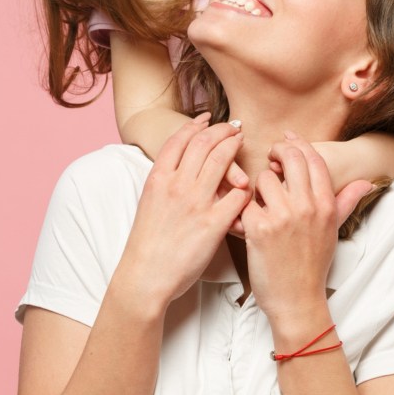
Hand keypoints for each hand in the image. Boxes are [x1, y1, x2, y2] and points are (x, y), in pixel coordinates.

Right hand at [114, 115, 252, 311]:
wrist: (145, 275)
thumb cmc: (146, 243)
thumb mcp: (149, 202)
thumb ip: (165, 182)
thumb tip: (180, 168)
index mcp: (158, 178)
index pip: (179, 139)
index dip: (195, 125)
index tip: (207, 119)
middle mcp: (176, 185)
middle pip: (204, 143)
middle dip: (222, 130)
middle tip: (234, 127)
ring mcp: (195, 203)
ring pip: (221, 160)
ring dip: (235, 147)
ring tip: (242, 143)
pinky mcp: (212, 224)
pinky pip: (237, 196)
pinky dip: (245, 186)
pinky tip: (248, 184)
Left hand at [240, 132, 373, 323]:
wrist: (296, 300)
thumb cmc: (313, 265)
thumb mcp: (334, 231)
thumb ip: (346, 202)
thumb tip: (366, 182)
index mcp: (326, 205)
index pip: (314, 159)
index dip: (299, 143)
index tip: (287, 138)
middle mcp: (307, 207)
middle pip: (291, 158)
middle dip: (277, 152)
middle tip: (271, 159)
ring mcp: (283, 217)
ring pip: (264, 178)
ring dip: (259, 186)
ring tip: (262, 200)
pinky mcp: (258, 228)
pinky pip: (246, 202)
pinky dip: (243, 207)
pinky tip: (246, 217)